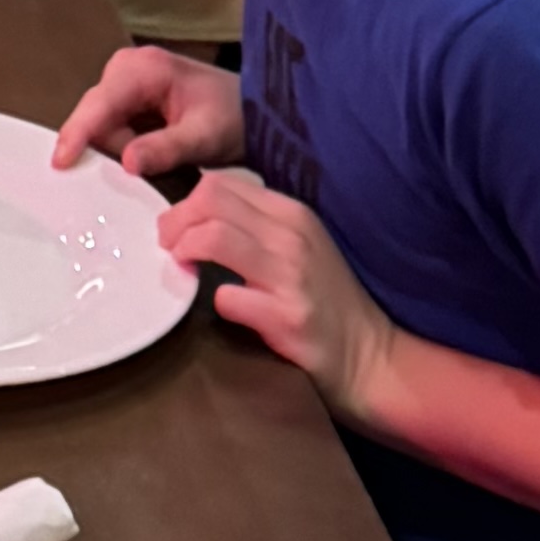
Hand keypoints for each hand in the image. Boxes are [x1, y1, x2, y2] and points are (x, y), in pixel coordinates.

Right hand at [54, 46, 243, 177]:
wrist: (256, 113)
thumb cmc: (234, 119)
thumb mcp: (205, 137)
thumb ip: (166, 149)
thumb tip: (127, 163)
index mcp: (144, 69)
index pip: (100, 104)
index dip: (78, 133)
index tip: (60, 164)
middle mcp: (126, 68)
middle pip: (94, 116)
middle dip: (103, 149)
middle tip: (126, 177)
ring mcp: (125, 83)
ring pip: (100, 127)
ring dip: (116, 152)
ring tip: (153, 165)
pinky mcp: (127, 100)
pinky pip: (110, 130)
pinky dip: (121, 149)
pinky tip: (143, 161)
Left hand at [161, 170, 394, 411]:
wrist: (370, 356)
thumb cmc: (325, 302)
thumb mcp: (298, 246)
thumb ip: (256, 226)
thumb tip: (197, 215)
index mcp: (292, 213)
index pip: (220, 184)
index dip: (186, 205)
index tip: (177, 231)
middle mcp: (292, 235)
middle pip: (210, 199)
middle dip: (175, 222)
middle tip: (169, 249)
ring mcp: (291, 275)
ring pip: (213, 237)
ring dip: (184, 251)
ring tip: (183, 270)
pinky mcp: (286, 317)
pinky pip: (227, 297)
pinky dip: (215, 303)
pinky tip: (225, 310)